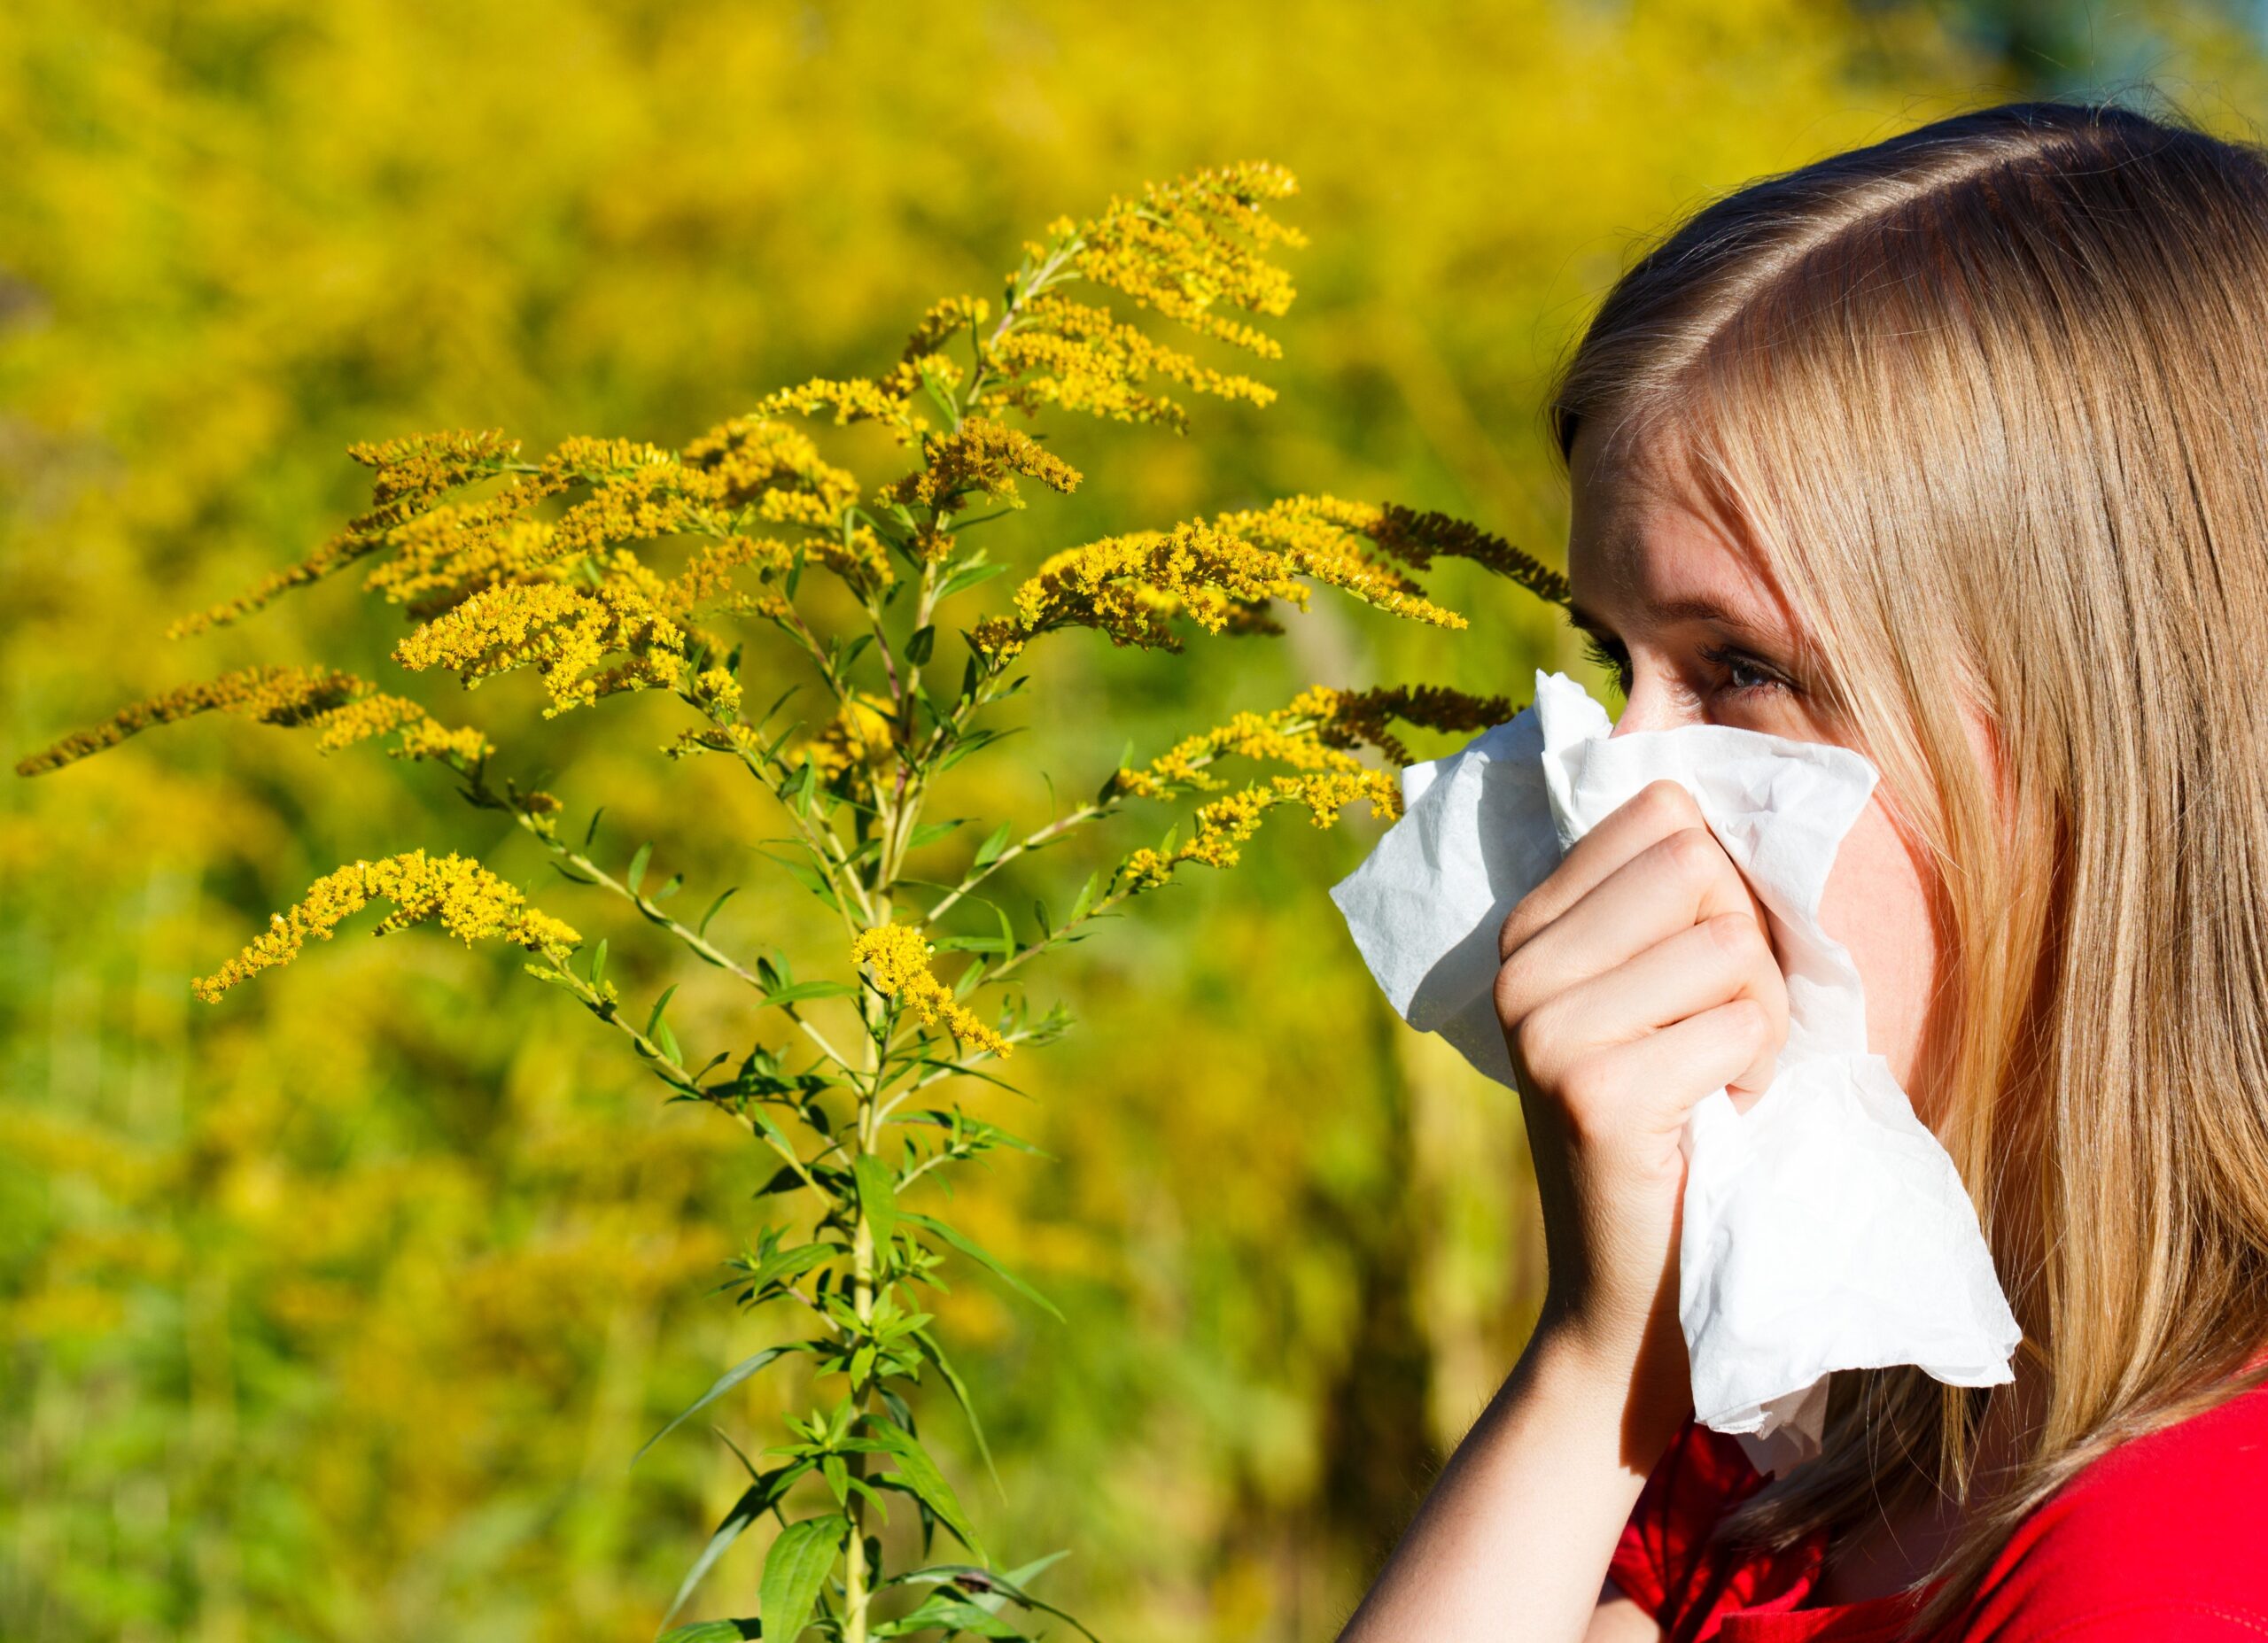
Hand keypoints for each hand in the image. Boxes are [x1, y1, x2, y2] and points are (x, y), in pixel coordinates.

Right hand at [1494, 778, 1790, 1461]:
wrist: (1632, 1299)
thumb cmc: (1679, 1133)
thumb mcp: (1654, 1000)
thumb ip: (1670, 904)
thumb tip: (1731, 786)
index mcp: (1528, 930)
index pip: (1663, 813)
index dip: (1720, 888)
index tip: (1696, 977)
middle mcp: (1520, 969)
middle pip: (1701, 865)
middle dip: (1748, 951)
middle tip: (1714, 1037)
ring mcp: (1547, 1028)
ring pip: (1731, 942)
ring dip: (1761, 1021)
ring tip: (1713, 1083)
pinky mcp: (1595, 1090)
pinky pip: (1741, 1021)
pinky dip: (1757, 1075)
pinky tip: (1713, 1122)